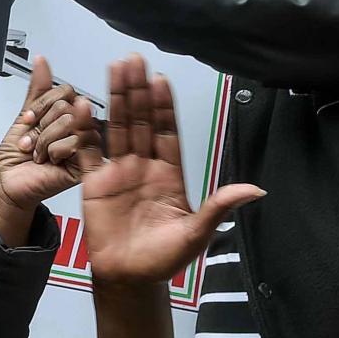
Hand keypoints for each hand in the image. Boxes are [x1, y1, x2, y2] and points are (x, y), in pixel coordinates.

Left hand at [0, 58, 98, 231]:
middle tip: (33, 141)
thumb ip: (38, 90)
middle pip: (68, 107)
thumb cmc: (16, 155)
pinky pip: (76, 142)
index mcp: (69, 115)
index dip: (42, 104)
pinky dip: (54, 150)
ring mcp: (86, 146)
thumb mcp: (25, 116)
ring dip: (45, 139)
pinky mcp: (87, 164)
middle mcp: (81, 129)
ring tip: (39, 152)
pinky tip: (50, 161)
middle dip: (42, 125)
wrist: (8, 182)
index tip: (29, 119)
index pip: (66, 93)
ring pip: (71, 122)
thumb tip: (42, 61)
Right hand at [82, 56, 263, 286]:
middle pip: (139, 121)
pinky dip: (84, 130)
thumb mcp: (197, 233)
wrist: (129, 277)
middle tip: (133, 60)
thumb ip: (219, 207)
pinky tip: (82, 107)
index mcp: (169, 175)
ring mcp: (118, 172)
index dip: (163, 108)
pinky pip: (89, 151)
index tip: (160, 81)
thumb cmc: (165, 258)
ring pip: (116, 128)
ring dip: (114, 99)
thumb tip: (256, 190)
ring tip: (113, 69)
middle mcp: (144, 166)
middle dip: (137, 91)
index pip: (167, 133)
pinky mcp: (93, 183)